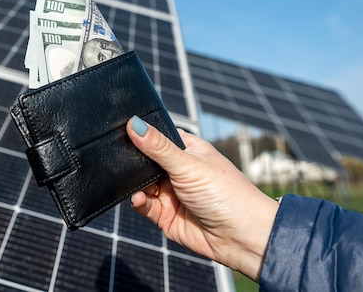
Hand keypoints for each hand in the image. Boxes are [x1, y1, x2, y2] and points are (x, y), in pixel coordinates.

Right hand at [126, 116, 278, 280]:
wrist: (242, 238)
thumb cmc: (227, 194)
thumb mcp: (188, 164)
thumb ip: (158, 147)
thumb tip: (133, 123)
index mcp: (188, 150)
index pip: (159, 136)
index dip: (142, 134)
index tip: (122, 129)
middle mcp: (178, 171)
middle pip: (146, 161)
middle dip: (134, 162)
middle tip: (120, 160)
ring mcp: (172, 193)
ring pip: (142, 184)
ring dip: (134, 184)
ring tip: (133, 184)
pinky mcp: (165, 216)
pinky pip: (144, 205)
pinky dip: (138, 201)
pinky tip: (138, 199)